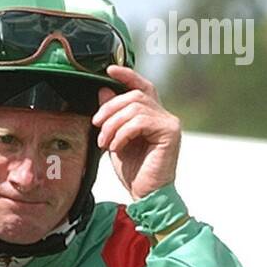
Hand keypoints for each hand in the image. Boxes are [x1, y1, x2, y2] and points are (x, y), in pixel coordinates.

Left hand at [92, 65, 180, 200]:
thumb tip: (103, 90)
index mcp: (152, 116)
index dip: (127, 76)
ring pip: (135, 107)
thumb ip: (112, 117)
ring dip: (113, 124)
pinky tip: (116, 147)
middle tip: (96, 126)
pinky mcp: (170, 131)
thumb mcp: (116, 141)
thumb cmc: (134, 173)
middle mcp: (164, 115)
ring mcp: (169, 122)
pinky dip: (123, 133)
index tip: (108, 70)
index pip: (142, 87)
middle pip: (134, 95)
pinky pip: (141, 121)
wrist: (146, 196)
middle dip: (110, 108)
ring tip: (105, 143)